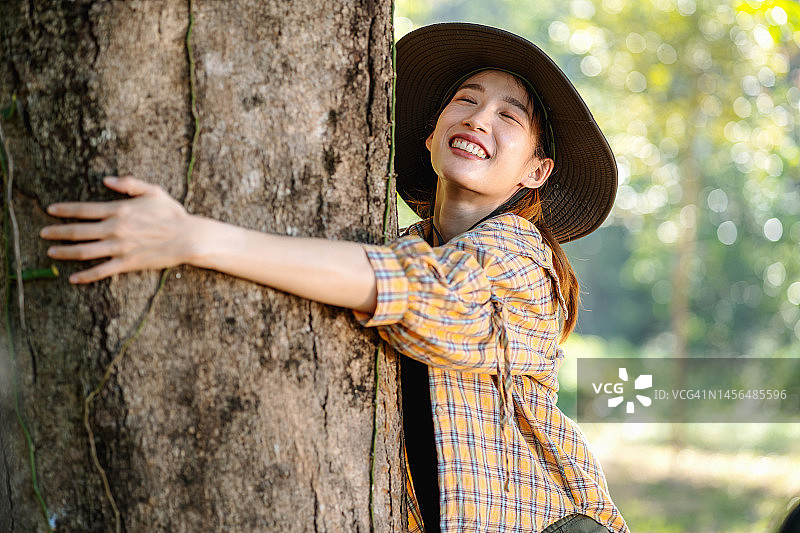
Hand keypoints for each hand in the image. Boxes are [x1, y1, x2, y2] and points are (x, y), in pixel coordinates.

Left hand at [40, 176, 193, 282]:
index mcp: (119, 209)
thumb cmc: (172, 213)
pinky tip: (73, 278)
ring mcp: (119, 248)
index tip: (50, 210)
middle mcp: (115, 229)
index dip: (65, 210)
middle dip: (57, 231)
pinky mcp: (127, 263)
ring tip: (50, 251)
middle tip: (42, 232)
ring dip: (64, 252)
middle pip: (78, 231)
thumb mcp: (153, 191)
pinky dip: (85, 276)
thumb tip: (106, 180)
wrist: (188, 238)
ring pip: (84, 251)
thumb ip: (129, 183)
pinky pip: (102, 271)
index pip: (84, 209)